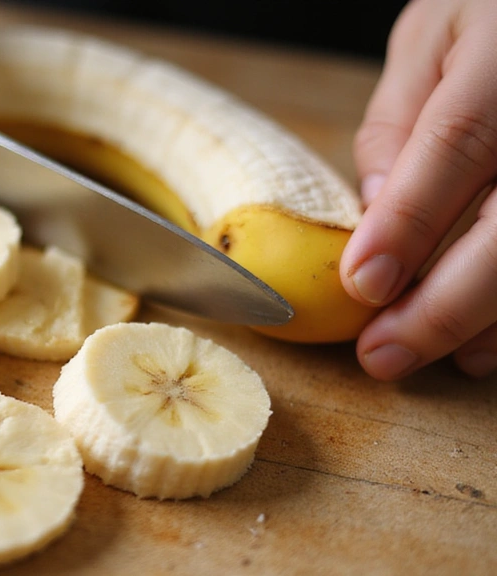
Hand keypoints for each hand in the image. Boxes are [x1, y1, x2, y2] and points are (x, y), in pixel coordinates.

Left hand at [344, 0, 496, 379]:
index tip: (363, 285)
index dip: (409, 222)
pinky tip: (483, 345)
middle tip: (381, 355)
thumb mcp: (435, 36)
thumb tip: (374, 212)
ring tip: (429, 358)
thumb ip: (401, 120)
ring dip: (489, 323)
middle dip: (446, 306)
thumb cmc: (496, 12)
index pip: (459, 143)